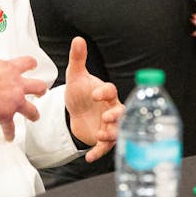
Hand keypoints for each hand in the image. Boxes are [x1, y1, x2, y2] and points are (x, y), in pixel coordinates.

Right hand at [0, 14, 48, 140]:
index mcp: (10, 69)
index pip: (27, 63)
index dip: (30, 64)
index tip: (33, 65)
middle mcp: (17, 85)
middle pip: (37, 87)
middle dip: (40, 89)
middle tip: (41, 91)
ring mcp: (14, 102)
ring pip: (31, 109)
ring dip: (33, 113)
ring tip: (34, 117)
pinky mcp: (6, 116)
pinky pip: (10, 127)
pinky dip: (9, 133)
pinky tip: (9, 137)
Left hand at [64, 37, 123, 161]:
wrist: (74, 112)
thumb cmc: (79, 92)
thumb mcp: (75, 76)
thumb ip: (78, 59)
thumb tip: (78, 39)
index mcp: (106, 93)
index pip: (111, 91)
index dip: (105, 92)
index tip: (95, 94)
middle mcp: (111, 109)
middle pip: (121, 112)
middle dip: (117, 115)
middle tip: (107, 117)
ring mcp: (108, 125)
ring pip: (117, 130)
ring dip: (112, 134)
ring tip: (101, 135)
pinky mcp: (102, 139)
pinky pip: (104, 147)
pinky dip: (98, 152)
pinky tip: (89, 157)